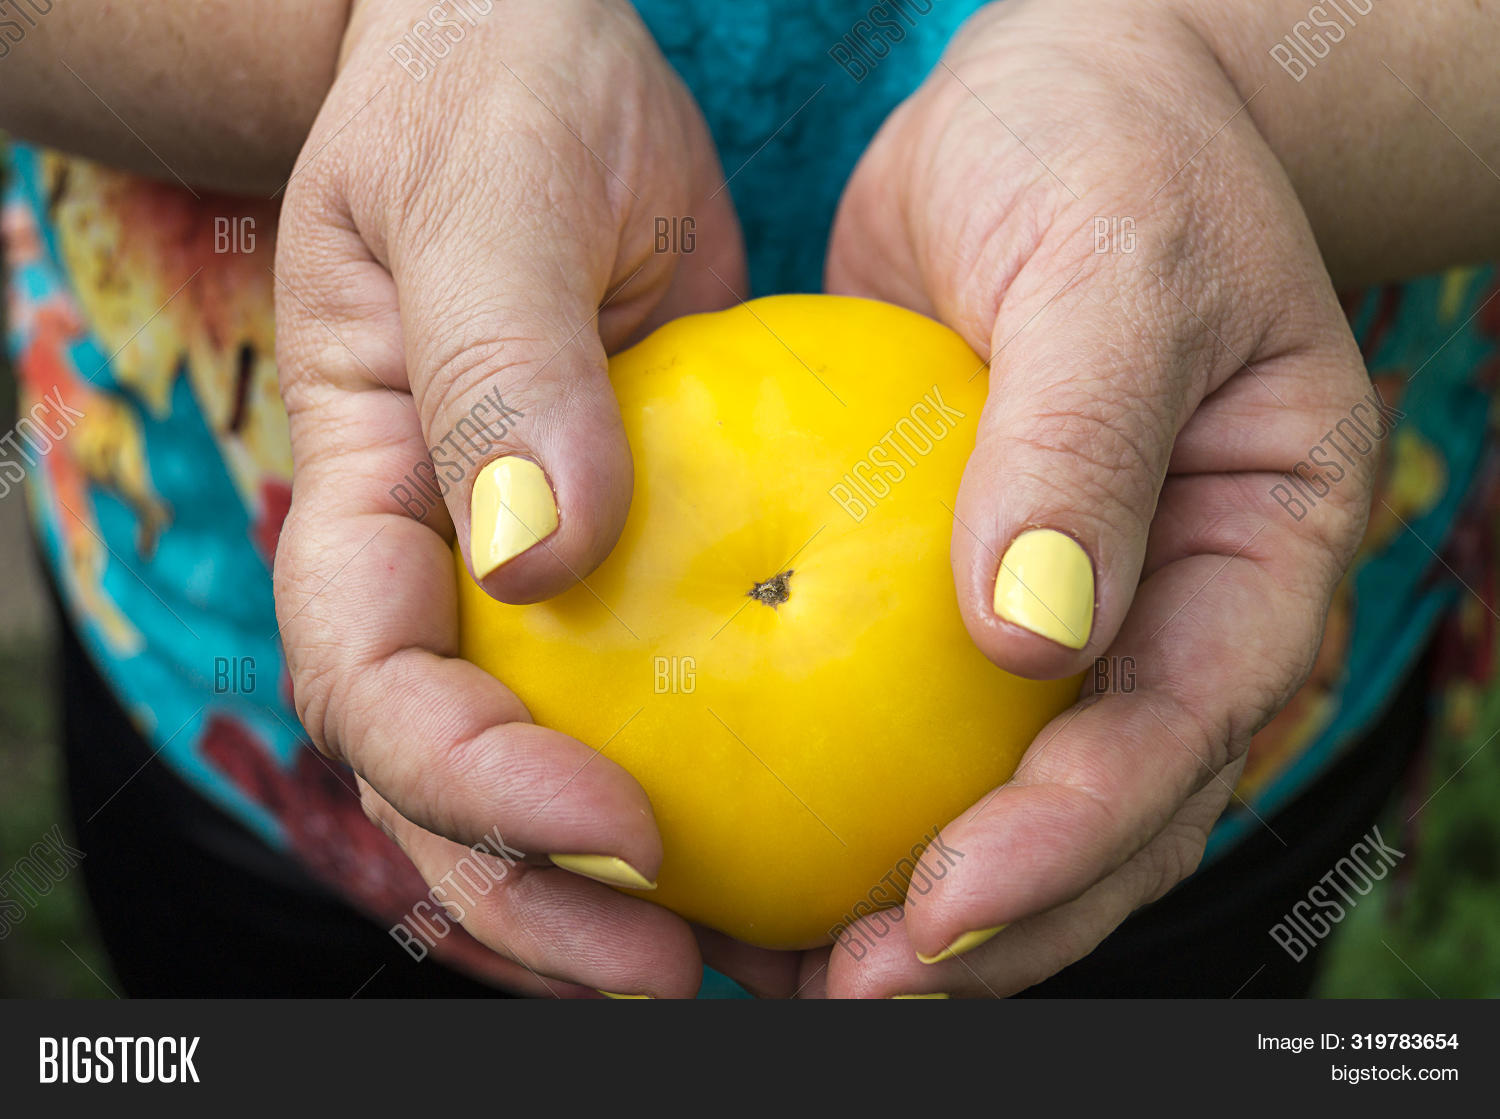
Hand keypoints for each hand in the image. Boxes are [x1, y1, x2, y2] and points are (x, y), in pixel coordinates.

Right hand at [272, 0, 761, 996]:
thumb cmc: (490, 91)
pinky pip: (660, 703)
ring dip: (621, 896)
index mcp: (363, 499)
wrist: (536, 63)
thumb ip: (497, 361)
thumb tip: (540, 552)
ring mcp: (526, 582)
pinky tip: (812, 838)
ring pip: (544, 780)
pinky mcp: (630, 566)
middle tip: (673, 969)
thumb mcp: (484, 188)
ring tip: (746, 958)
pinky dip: (717, 789)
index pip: (374, 687)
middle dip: (537, 904)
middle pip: (444, 790)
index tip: (612, 823)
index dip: (467, 787)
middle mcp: (435, 569)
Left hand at [806, 0, 1373, 996]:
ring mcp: (1077, 621)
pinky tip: (755, 844)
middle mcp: (1176, 615)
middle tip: (851, 986)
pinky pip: (919, 726)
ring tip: (797, 967)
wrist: (1051, 114)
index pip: (1175, 738)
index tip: (940, 908)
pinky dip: (851, 799)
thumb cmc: (1104, 160)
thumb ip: (1082, 444)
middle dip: (990, 930)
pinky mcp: (968, 600)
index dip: (1068, 846)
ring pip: (1017, 808)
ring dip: (921, 911)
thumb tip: (1031, 641)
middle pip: (1105, 821)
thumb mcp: (1109, 270)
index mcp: (1257, 558)